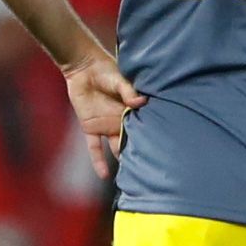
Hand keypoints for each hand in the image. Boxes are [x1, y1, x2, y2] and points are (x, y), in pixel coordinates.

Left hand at [64, 53, 145, 180]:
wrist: (84, 68)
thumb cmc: (106, 70)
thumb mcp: (120, 79)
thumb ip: (128, 91)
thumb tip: (140, 102)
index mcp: (131, 110)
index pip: (143, 126)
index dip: (150, 136)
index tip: (161, 150)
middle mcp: (120, 121)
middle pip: (131, 140)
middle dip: (140, 152)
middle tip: (151, 169)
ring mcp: (105, 126)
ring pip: (116, 147)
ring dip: (122, 159)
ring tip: (131, 177)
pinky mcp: (90, 128)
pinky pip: (95, 148)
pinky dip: (98, 161)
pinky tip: (104, 176)